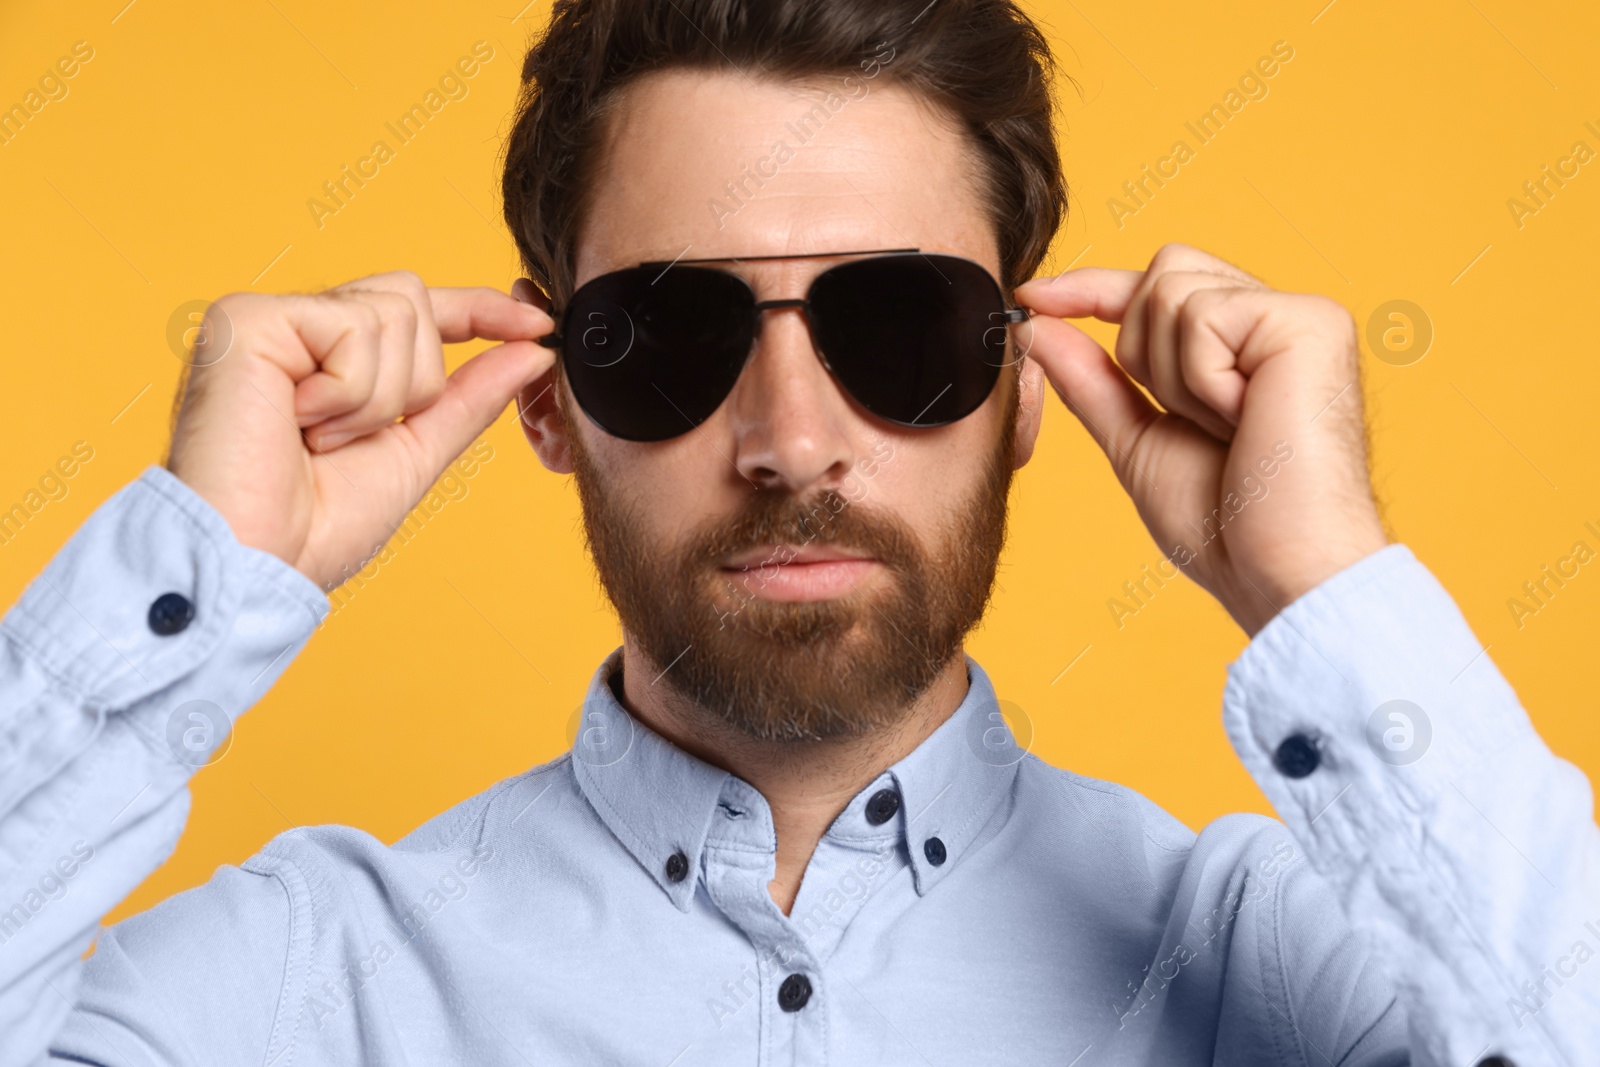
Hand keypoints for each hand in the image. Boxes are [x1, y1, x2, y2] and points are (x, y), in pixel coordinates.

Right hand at [166, 271, 553, 590]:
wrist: (254, 565)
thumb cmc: (313, 529)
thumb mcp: (415, 453)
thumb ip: (470, 398)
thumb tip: (532, 349)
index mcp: (329, 359)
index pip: (419, 310)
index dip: (481, 311)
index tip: (541, 326)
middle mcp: (297, 329)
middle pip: (414, 301)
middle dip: (415, 384)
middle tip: (350, 441)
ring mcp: (270, 318)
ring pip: (395, 312)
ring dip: (378, 398)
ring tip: (318, 438)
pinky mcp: (248, 318)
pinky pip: (356, 327)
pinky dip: (349, 393)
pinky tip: (299, 424)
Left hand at [1015, 243, 1387, 635]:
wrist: (1277, 569)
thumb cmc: (1224, 524)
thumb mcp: (1137, 441)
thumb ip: (1091, 380)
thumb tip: (1035, 326)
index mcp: (1244, 346)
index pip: (1156, 285)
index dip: (1089, 287)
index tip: (1029, 297)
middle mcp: (1277, 318)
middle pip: (1161, 272)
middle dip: (1140, 349)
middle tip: (1187, 419)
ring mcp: (1300, 315)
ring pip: (1171, 289)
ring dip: (1171, 375)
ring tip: (1224, 427)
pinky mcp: (1311, 321)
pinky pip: (1203, 314)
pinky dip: (1200, 379)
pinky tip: (1241, 418)